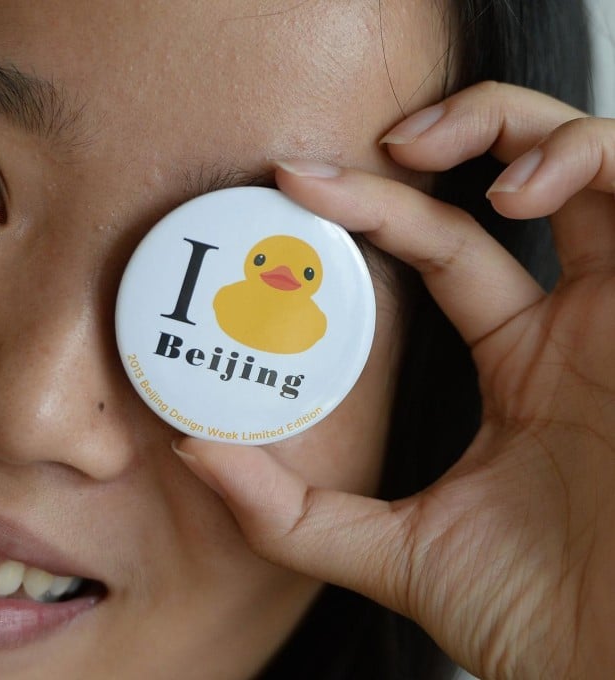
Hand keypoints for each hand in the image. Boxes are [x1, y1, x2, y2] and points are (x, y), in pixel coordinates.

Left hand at [174, 82, 614, 678]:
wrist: (609, 664)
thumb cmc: (531, 616)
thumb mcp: (388, 549)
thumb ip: (288, 509)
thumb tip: (191, 453)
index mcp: (520, 360)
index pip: (443, 246)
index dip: (372, 207)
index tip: (290, 184)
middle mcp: (579, 324)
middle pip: (525, 178)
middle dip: (457, 129)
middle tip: (372, 143)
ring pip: (596, 165)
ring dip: (519, 128)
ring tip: (431, 157)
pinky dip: (591, 164)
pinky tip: (521, 194)